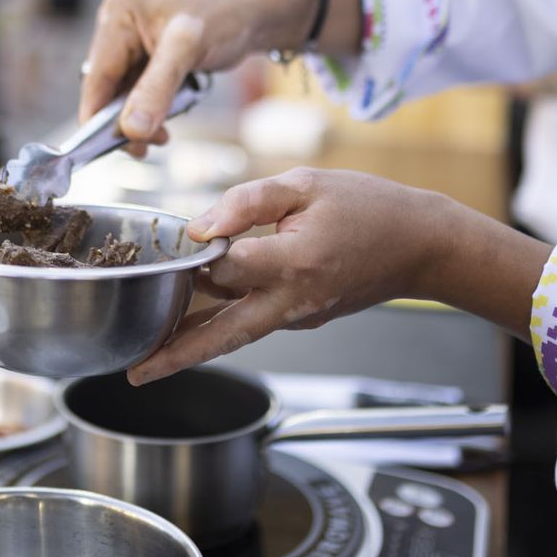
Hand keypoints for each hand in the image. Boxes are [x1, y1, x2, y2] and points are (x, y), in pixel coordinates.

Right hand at [81, 0, 337, 151]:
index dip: (97, 117)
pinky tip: (166, 125)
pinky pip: (142, 91)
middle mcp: (121, 27)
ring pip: (125, 94)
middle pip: (108, 89)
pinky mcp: (154, 56)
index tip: (105, 151)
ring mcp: (136, 42)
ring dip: (140, 120)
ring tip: (163, 138)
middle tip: (147, 148)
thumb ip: (156, 90)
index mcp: (117, 16)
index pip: (97, 77)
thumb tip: (129, 130)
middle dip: (124, 121)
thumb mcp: (187, 50)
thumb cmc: (227, 14)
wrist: (264, 7)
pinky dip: (152, 111)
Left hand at [128, 168, 550, 384]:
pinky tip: (195, 314)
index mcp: (294, 264)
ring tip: (149, 357)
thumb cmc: (369, 207)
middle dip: (176, 357)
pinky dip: (223, 321)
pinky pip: (255, 321)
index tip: (180, 238)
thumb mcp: (307, 183)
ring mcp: (298, 317)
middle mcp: (293, 302)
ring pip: (235, 334)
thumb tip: (201, 226)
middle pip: (223, 337)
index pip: (225, 266)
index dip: (197, 251)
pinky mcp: (302, 319)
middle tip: (135, 374)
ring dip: (193, 344)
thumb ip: (249, 200)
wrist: (422, 245)